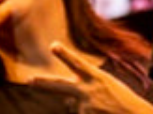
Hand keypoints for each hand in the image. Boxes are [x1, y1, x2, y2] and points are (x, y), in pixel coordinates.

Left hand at [29, 41, 152, 113]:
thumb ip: (87, 88)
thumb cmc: (124, 101)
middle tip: (29, 80)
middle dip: (43, 83)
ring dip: (88, 109)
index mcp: (97, 78)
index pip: (78, 64)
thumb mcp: (108, 86)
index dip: (65, 55)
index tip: (53, 45)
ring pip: (75, 106)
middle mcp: (88, 91)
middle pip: (60, 86)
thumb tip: (68, 101)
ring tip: (105, 110)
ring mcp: (85, 107)